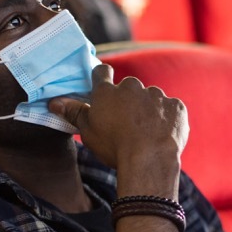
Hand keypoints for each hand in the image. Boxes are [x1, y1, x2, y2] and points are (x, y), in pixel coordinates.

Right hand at [50, 65, 187, 185]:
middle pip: (129, 87)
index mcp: (108, 92)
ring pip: (151, 97)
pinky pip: (171, 109)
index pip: (102, 72)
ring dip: (149, 109)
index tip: (105, 87)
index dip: (102, 78)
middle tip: (127, 122)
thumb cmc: (115, 147)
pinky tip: (163, 134)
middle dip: (129, 99)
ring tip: (147, 132)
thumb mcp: (88, 132)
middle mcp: (132, 87)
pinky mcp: (176, 106)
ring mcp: (157, 95)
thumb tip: (55, 102)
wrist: (149, 160)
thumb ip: (74, 113)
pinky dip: (168, 118)